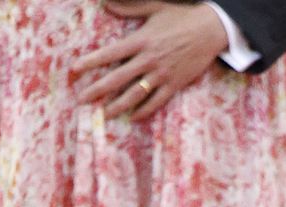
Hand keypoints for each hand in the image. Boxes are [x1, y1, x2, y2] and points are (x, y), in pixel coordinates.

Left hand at [72, 1, 228, 119]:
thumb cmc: (182, 18)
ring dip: (118, 105)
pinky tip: (133, 116)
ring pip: (135, 93)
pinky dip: (144, 110)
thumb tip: (105, 5)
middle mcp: (148, 59)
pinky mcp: (175, 83)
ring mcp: (162, 73)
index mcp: (140, 40)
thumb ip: (129, 9)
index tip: (75, 69)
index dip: (90, 61)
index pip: (109, 53)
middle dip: (97, 90)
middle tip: (82, 100)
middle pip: (117, 78)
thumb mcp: (155, 8)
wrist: (210, 30)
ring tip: (104, 114)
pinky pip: (157, 101)